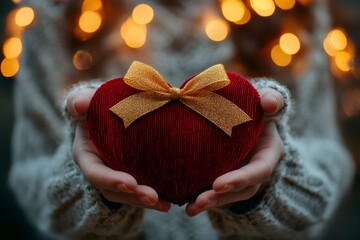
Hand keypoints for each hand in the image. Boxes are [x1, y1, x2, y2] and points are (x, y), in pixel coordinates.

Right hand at [67, 88, 170, 211]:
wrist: (107, 112)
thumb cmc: (95, 106)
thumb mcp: (85, 100)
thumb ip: (80, 101)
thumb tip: (80, 105)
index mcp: (87, 156)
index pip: (96, 173)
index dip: (111, 180)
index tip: (130, 183)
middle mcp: (101, 170)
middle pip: (115, 190)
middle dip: (133, 196)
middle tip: (152, 197)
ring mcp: (117, 174)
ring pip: (129, 195)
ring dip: (145, 201)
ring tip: (165, 204)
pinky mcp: (132, 174)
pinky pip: (141, 189)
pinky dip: (156, 196)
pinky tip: (171, 200)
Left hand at [186, 88, 284, 216]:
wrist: (244, 114)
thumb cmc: (255, 106)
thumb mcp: (265, 99)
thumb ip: (271, 99)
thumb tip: (270, 104)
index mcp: (268, 153)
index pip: (260, 171)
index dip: (241, 179)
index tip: (218, 184)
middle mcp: (256, 169)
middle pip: (243, 189)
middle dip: (222, 197)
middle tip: (200, 201)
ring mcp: (240, 175)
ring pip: (229, 195)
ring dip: (210, 202)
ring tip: (191, 208)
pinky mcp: (225, 176)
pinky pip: (216, 191)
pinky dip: (201, 197)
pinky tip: (186, 203)